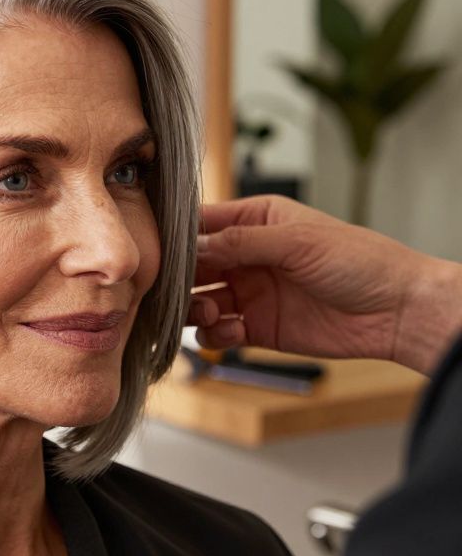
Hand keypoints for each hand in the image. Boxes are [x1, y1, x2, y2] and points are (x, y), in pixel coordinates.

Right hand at [192, 195, 461, 373]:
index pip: (202, 224)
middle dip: (179, 279)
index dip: (177, 237)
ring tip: (211, 311)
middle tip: (175, 290)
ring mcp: (250, 293)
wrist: (396, 311)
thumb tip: (193, 245)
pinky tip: (231, 332)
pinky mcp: (256, 328)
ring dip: (194, 308)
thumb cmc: (361, 262)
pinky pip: (218, 331)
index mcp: (257, 222)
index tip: (158, 252)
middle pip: (193, 265)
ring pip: (198, 300)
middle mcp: (248, 257)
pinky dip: (214, 334)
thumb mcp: (298, 241)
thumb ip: (241, 243)